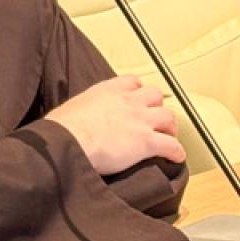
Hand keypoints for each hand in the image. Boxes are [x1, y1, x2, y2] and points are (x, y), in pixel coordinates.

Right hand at [46, 75, 185, 173]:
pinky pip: (170, 145)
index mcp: (107, 91)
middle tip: (155, 117)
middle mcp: (128, 101)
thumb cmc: (62, 130)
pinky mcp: (146, 141)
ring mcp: (140, 120)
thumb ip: (82, 111)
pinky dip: (176, 151)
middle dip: (157, 106)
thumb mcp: (70, 109)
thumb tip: (75, 120)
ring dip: (170, 127)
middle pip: (155, 95)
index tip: (137, 98)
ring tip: (169, 135)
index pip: (131, 82)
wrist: (68, 143)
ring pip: (168, 116)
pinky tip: (177, 157)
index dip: (138, 91)